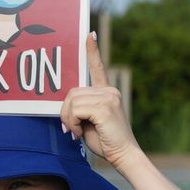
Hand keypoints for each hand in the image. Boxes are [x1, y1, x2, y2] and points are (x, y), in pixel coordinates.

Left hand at [60, 32, 139, 170]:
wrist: (123, 155)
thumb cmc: (106, 141)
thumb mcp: (90, 121)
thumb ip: (81, 108)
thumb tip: (66, 105)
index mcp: (107, 92)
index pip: (98, 67)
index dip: (92, 51)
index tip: (89, 34)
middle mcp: (109, 90)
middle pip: (73, 91)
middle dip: (66, 111)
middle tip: (70, 128)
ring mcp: (108, 97)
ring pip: (72, 100)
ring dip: (68, 119)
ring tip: (76, 132)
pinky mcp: (105, 107)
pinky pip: (76, 109)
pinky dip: (72, 122)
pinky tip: (80, 133)